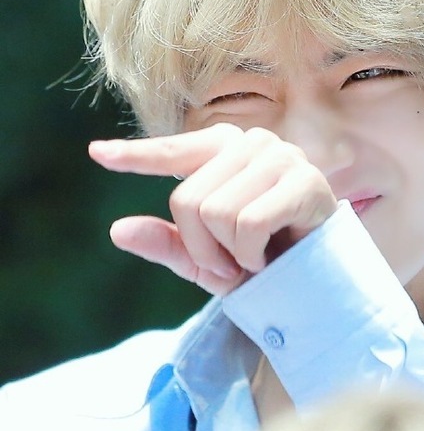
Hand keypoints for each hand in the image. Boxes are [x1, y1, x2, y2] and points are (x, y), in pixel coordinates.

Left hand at [89, 125, 337, 295]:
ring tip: (255, 258)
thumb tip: (117, 231)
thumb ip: (167, 243)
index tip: (97, 154)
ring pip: (216, 213)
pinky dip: (252, 254)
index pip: (174, 150)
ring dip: (230, 253)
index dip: (136, 155)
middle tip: (232, 262)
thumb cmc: (265, 263)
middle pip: (187, 200)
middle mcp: (253, 143)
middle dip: (202, 246)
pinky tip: (272, 257)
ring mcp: (282, 158)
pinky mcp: (306, 182)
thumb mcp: (206, 259)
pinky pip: (247, 224)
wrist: (318, 288)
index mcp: (225, 151)